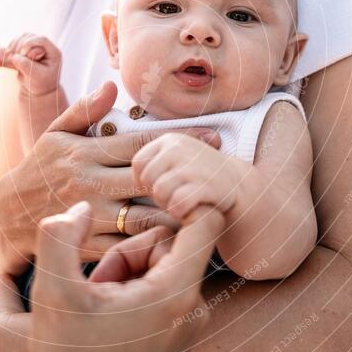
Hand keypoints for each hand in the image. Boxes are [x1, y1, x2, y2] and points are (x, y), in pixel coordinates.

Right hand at [0, 81, 220, 276]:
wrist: (5, 218)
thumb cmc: (38, 170)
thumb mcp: (54, 134)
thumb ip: (84, 111)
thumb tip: (112, 87)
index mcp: (84, 153)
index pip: (140, 143)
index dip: (179, 140)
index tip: (213, 136)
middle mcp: (88, 183)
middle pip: (149, 179)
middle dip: (186, 175)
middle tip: (222, 173)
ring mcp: (88, 217)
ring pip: (144, 216)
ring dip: (178, 211)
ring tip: (210, 205)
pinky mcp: (88, 246)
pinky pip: (129, 245)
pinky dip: (156, 242)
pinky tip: (182, 236)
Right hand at [0, 201, 224, 351]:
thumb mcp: (52, 291)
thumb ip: (61, 234)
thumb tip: (82, 206)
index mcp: (174, 294)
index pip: (207, 222)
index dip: (182, 199)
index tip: (150, 195)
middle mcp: (191, 310)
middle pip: (172, 246)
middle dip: (130, 252)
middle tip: (97, 282)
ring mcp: (185, 325)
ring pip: (161, 268)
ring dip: (126, 273)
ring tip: (97, 302)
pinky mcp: (176, 335)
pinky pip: (158, 293)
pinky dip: (131, 294)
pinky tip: (105, 316)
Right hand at [5, 33, 61, 96]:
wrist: (37, 89)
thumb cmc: (40, 84)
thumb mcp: (35, 77)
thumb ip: (26, 66)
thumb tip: (14, 56)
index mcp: (53, 53)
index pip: (41, 40)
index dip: (29, 44)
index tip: (23, 54)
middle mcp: (45, 47)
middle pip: (30, 37)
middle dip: (20, 46)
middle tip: (14, 58)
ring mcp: (36, 46)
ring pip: (22, 37)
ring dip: (14, 46)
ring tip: (10, 57)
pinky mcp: (27, 48)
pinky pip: (17, 41)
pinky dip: (11, 47)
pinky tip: (8, 55)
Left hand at [133, 133, 248, 219]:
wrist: (240, 188)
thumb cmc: (197, 179)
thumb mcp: (172, 162)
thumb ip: (149, 163)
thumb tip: (112, 173)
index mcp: (168, 140)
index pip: (138, 164)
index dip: (145, 182)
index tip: (161, 186)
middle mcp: (180, 147)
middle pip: (147, 178)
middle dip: (156, 194)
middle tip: (175, 196)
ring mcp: (195, 164)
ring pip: (161, 192)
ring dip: (169, 204)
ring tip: (183, 202)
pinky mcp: (208, 184)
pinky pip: (178, 203)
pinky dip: (182, 212)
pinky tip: (192, 210)